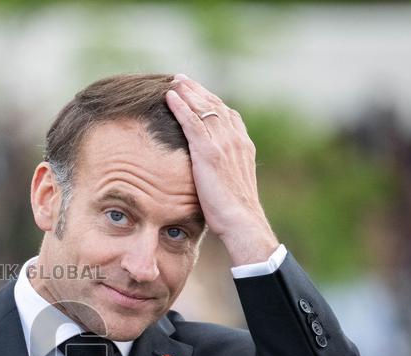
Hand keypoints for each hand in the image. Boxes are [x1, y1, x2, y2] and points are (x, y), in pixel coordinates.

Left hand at [165, 74, 277, 265]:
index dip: (210, 101)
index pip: (226, 114)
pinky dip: (180, 106)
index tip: (196, 92)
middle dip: (197, 90)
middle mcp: (235, 139)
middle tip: (181, 79)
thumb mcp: (228, 183)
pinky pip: (192, 122)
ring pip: (203, 109)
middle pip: (214, 106)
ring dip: (187, 92)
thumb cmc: (232, 211)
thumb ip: (221, 169)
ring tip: (173, 81)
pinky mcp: (209, 152)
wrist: (241, 220)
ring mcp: (223, 143)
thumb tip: (208, 171)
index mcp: (242, 145)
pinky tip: (169, 96)